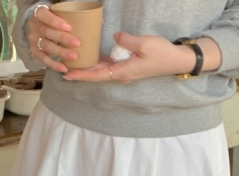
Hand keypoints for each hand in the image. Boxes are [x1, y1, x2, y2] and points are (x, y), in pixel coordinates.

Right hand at [27, 5, 80, 72]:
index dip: (55, 21)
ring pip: (46, 46)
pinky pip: (44, 59)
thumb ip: (68, 16)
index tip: (68, 27)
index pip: (44, 15)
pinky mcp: (35, 52)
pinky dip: (54, 64)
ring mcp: (34, 40)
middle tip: (77, 43)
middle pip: (47, 32)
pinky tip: (64, 68)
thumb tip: (91, 22)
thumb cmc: (55, 19)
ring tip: (74, 57)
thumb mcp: (58, 13)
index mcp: (39, 13)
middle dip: (62, 38)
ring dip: (60, 52)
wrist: (41, 27)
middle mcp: (34, 26)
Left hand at [63, 33, 196, 82]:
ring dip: (88, 68)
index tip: (68, 75)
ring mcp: (125, 71)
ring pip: (102, 70)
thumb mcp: (144, 43)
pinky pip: (110, 65)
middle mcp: (122, 74)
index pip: (98, 75)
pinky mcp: (128, 66)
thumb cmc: (162, 53)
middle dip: (81, 73)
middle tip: (63, 70)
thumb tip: (115, 37)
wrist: (175, 60)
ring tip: (73, 64)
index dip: (82, 75)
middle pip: (97, 74)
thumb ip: (126, 40)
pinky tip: (90, 58)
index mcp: (124, 72)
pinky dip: (98, 63)